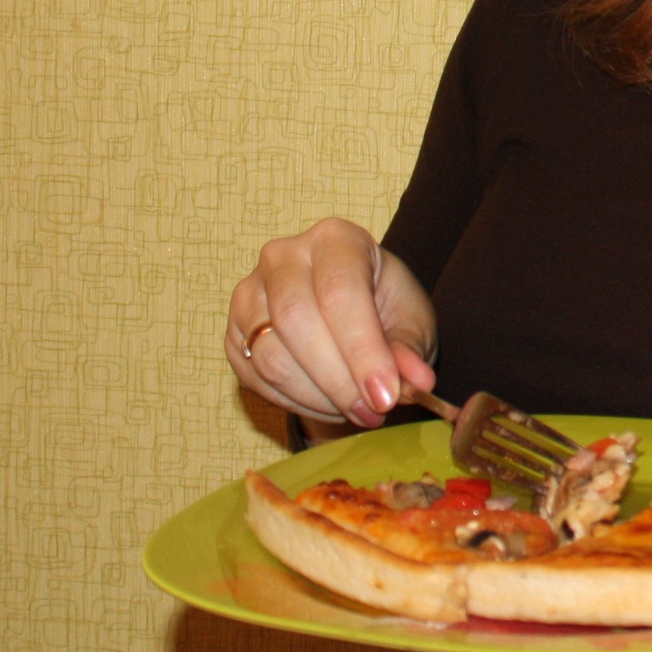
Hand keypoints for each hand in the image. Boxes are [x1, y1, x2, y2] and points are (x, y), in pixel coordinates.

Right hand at [226, 217, 437, 427]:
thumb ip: (410, 351)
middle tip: (372, 412)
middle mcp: (283, 256)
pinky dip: (295, 403)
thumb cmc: (385, 311)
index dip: (362, 350)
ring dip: (318, 397)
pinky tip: (328, 405)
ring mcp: (249, 294)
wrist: (351, 315)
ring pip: (270, 356)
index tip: (385, 396)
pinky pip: (254, 378)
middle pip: (296, 320)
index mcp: (336, 239)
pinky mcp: (233, 334)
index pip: (340, 291)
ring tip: (357, 410)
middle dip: (338, 380)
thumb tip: (417, 383)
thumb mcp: (412, 324)